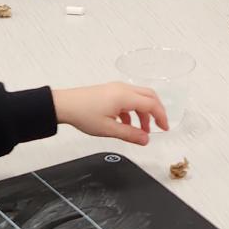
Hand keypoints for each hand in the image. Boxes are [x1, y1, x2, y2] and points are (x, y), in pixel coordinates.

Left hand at [54, 82, 168, 144]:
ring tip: (140, 131)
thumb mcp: (108, 129)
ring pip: (138, 98)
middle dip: (156, 111)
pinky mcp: (109, 91)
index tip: (164, 128)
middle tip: (159, 126)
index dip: (161, 116)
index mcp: (125, 96)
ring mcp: (116, 88)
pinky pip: (128, 99)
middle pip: (149, 96)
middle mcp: (123, 89)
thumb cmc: (83, 114)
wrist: (63, 105)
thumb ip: (130, 134)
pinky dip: (132, 111)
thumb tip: (146, 140)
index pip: (152, 104)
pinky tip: (125, 124)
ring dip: (143, 113)